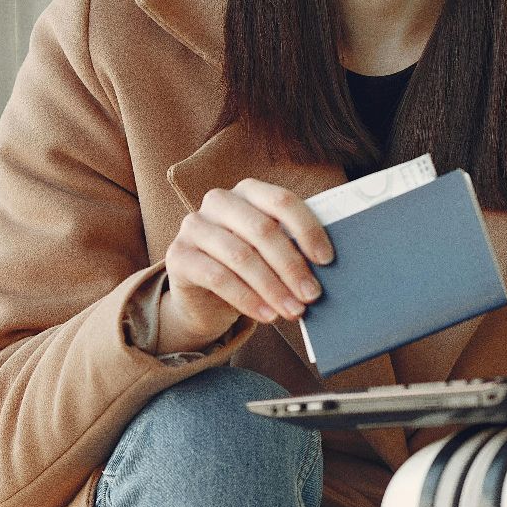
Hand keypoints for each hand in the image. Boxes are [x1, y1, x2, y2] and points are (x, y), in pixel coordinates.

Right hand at [158, 179, 335, 351]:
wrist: (205, 296)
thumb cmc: (249, 267)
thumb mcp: (271, 251)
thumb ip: (293, 247)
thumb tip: (328, 265)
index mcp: (248, 191)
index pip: (282, 201)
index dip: (307, 230)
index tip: (326, 260)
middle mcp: (219, 201)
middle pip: (262, 230)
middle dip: (291, 266)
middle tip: (311, 294)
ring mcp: (194, 226)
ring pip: (241, 256)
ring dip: (272, 288)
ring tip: (293, 310)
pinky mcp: (178, 255)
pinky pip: (218, 278)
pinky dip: (247, 299)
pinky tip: (267, 315)